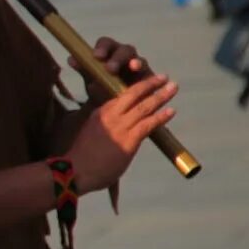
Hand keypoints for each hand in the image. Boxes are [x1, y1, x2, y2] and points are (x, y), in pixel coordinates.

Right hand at [67, 74, 177, 192]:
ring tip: (173, 87)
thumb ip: (103, 128)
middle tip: (163, 77)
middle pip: (133, 94)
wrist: (74, 171)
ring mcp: (120, 127)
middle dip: (149, 83)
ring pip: (144, 106)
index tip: (147, 81)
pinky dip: (161, 117)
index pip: (121, 96)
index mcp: (100, 113)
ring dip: (160, 96)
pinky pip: (149, 124)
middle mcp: (110, 115)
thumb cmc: (80, 157)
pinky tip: (171, 111)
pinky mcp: (129, 140)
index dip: (136, 87)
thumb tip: (114, 132)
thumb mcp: (90, 134)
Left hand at [70, 36, 150, 103]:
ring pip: (137, 59)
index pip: (106, 43)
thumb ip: (84, 70)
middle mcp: (124, 56)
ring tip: (133, 66)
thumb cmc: (101, 90)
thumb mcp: (91, 81)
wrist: (113, 109)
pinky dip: (146, 74)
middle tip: (110, 68)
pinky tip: (144, 76)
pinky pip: (148, 73)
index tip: (96, 56)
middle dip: (117, 57)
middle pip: (124, 49)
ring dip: (134, 62)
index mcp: (108, 54)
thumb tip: (71, 58)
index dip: (102, 47)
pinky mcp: (149, 77)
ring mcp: (138, 65)